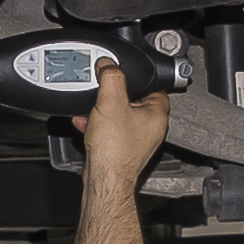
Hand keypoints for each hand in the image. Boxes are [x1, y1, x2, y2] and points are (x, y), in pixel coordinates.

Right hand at [82, 58, 171, 188]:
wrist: (104, 179)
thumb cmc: (115, 149)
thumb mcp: (111, 101)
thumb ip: (110, 77)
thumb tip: (107, 64)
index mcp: (157, 114)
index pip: (155, 86)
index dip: (138, 78)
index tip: (124, 74)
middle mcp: (151, 128)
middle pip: (134, 100)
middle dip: (114, 95)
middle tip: (103, 92)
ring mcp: (137, 140)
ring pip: (120, 116)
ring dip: (103, 110)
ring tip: (91, 109)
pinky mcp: (122, 150)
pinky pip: (110, 131)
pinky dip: (98, 125)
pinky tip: (86, 123)